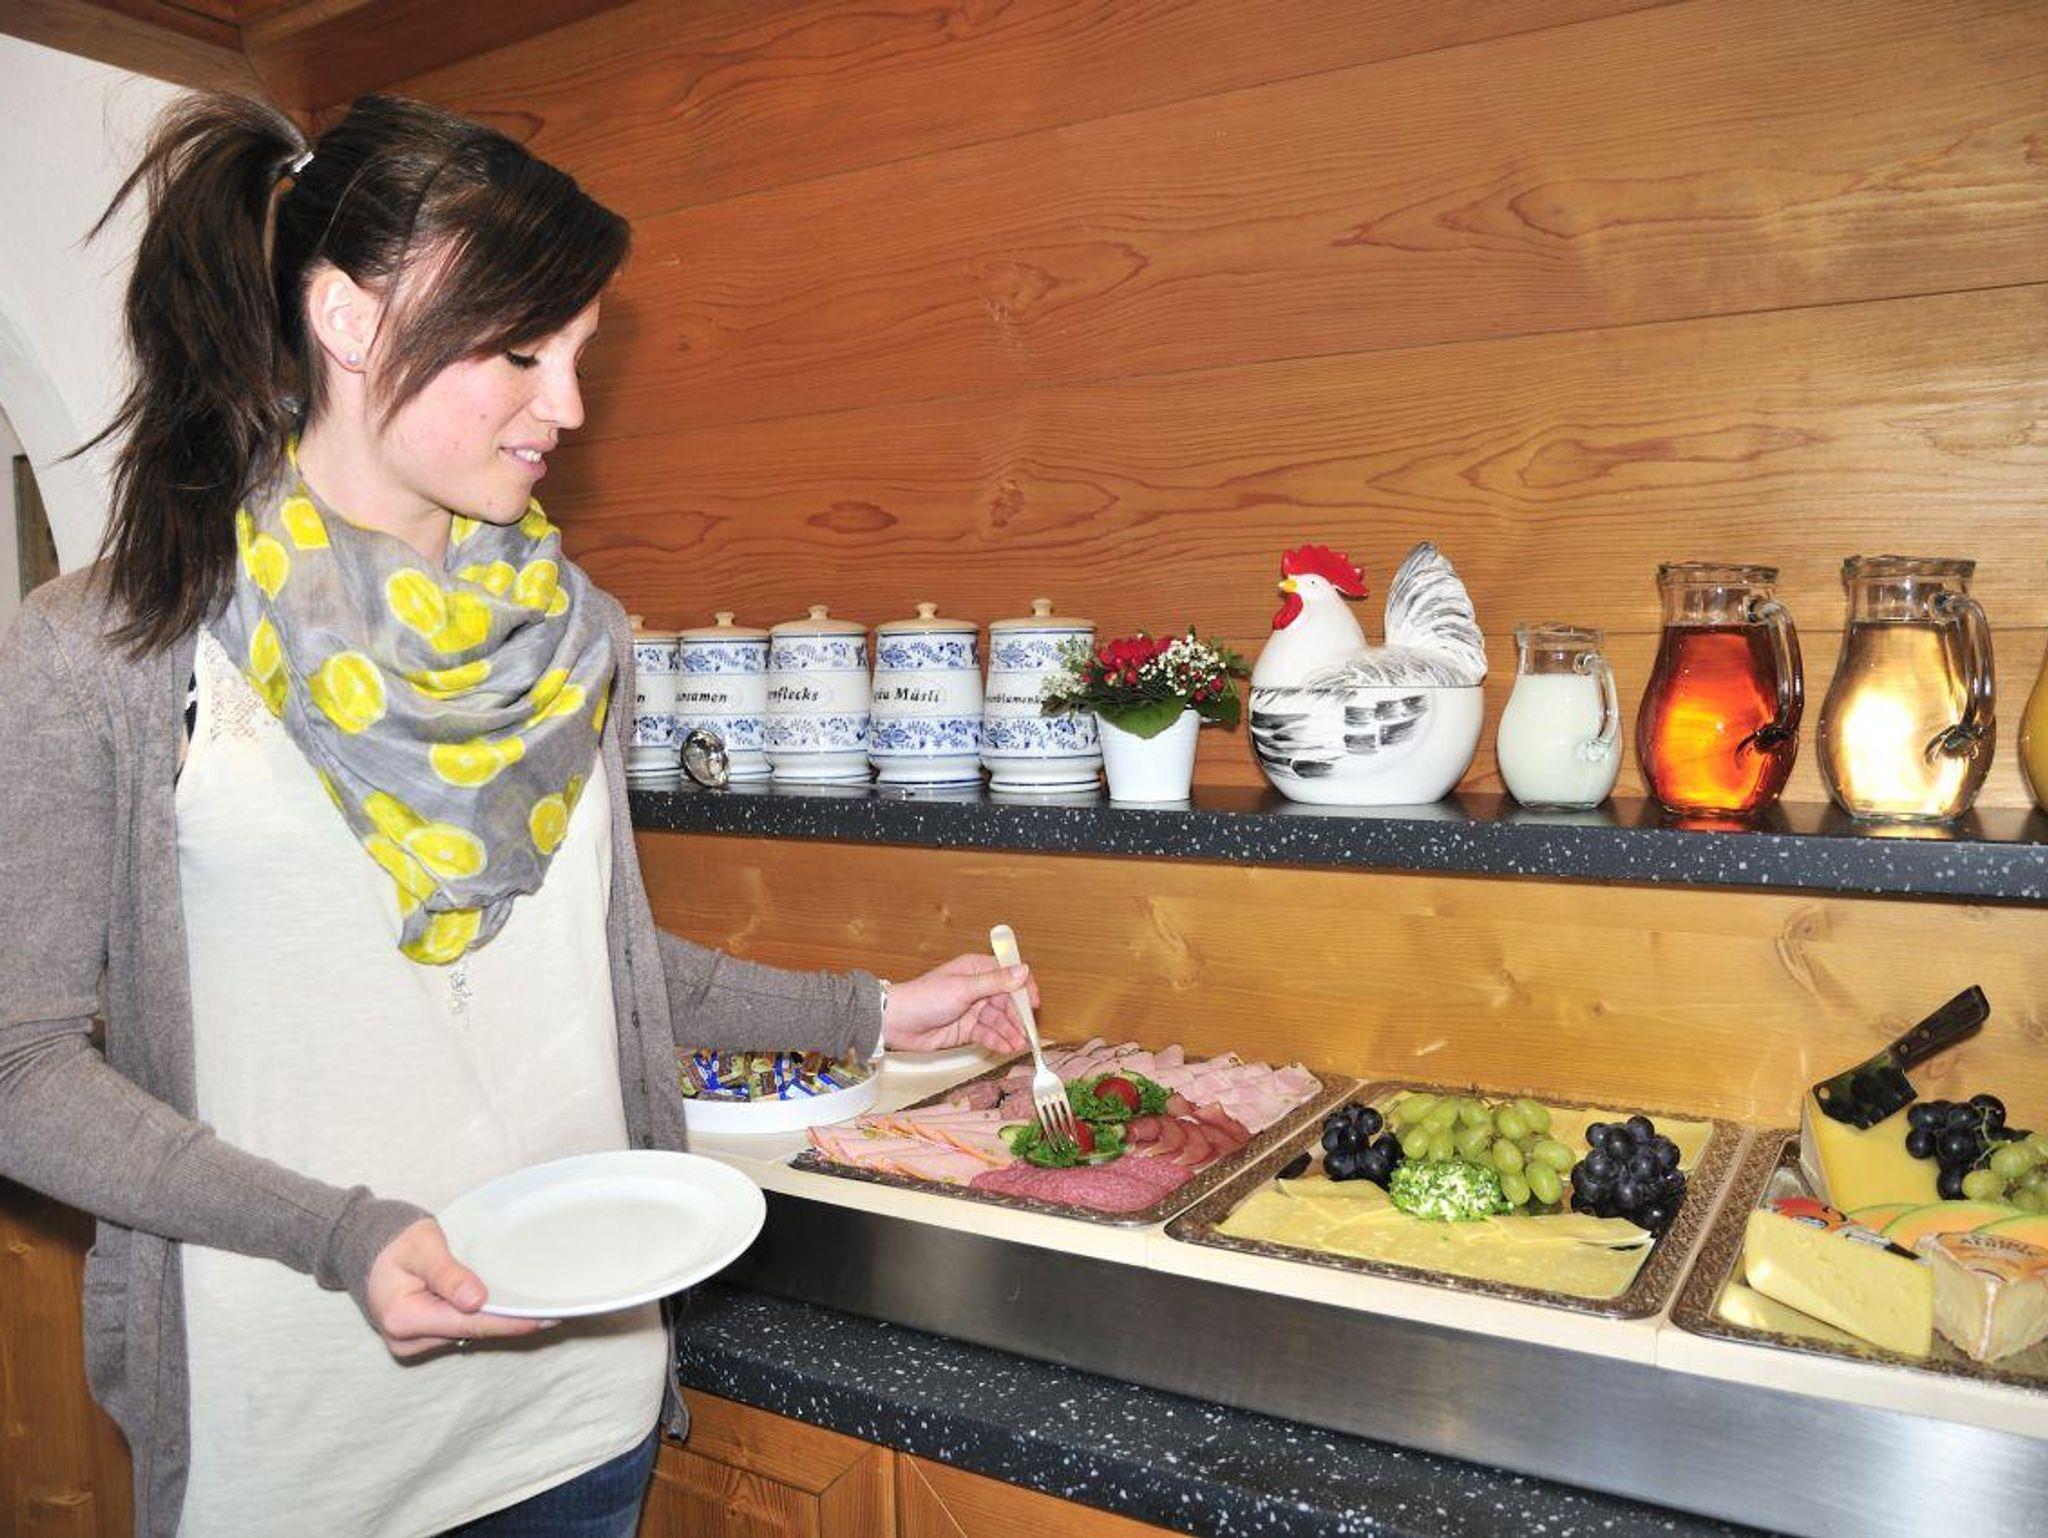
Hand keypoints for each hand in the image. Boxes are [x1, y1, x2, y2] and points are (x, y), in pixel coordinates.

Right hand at [364, 1218, 553, 1357]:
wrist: (365, 1246)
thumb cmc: (395, 1240)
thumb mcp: (422, 1246)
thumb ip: (447, 1273)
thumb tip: (476, 1301)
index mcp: (403, 1317)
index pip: (468, 1324)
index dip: (508, 1323)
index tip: (545, 1319)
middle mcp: (406, 1339)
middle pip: (470, 1331)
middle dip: (510, 1323)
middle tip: (555, 1313)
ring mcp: (412, 1342)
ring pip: (466, 1333)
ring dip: (497, 1321)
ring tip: (538, 1309)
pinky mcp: (420, 1337)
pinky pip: (458, 1330)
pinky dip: (481, 1319)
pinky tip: (508, 1309)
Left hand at [882, 953, 1037, 1055]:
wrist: (897, 1023)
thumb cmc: (925, 998)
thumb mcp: (963, 988)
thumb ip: (995, 982)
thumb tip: (1023, 970)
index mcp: (977, 970)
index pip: (1010, 975)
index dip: (1024, 989)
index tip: (1033, 1004)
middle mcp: (977, 988)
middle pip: (1008, 1002)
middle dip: (1018, 1017)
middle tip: (1027, 1033)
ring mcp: (972, 1010)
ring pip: (999, 1021)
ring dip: (1010, 1032)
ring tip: (1018, 1045)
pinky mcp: (967, 1029)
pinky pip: (988, 1034)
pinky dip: (998, 1041)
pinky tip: (1006, 1048)